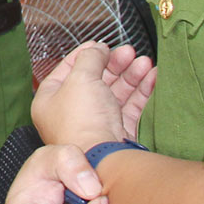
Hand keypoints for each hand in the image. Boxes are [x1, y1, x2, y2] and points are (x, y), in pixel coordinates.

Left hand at [32, 42, 156, 150]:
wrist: (103, 158)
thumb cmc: (83, 122)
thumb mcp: (81, 77)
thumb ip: (90, 58)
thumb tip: (97, 49)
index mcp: (51, 99)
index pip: (67, 69)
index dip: (85, 54)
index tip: (101, 44)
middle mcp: (70, 113)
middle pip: (94, 80)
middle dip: (114, 64)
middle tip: (129, 52)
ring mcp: (94, 124)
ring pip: (114, 93)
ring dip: (130, 75)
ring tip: (144, 63)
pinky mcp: (115, 133)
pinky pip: (129, 107)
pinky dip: (141, 91)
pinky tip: (152, 77)